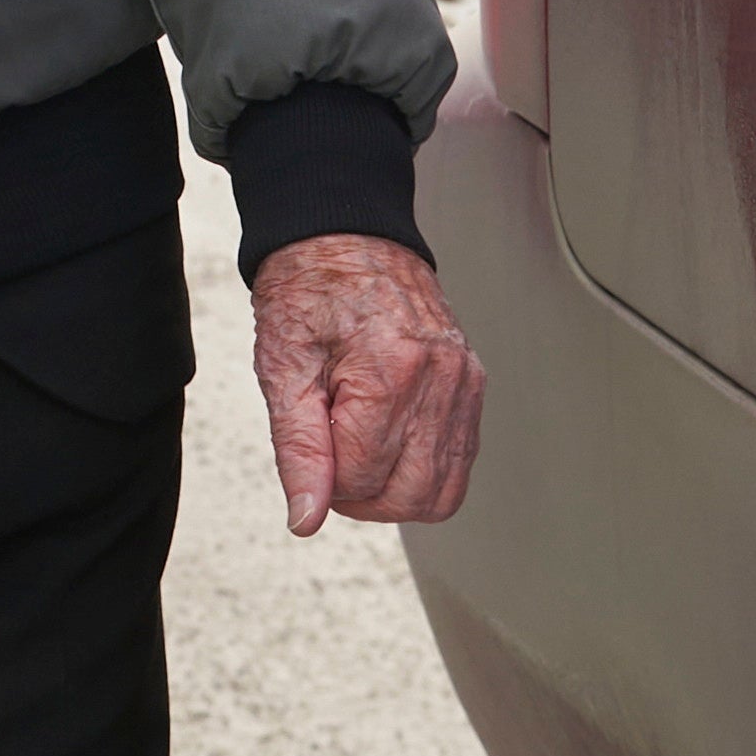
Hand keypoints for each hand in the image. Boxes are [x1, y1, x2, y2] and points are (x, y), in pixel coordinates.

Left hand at [252, 234, 482, 534]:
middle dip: (362, 497)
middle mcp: (441, 377)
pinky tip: (388, 442)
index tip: (310, 440)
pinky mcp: (472, 383)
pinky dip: (423, 471)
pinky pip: (460, 460)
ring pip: (442, 491)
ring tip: (359, 452)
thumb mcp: (283, 367)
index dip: (326, 478)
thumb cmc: (308, 292)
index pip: (363, 477)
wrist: (344, 235)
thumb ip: (298, 450)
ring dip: (395, 491)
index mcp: (391, 369)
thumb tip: (306, 520)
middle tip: (331, 459)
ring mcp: (464, 381)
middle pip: (411, 496)